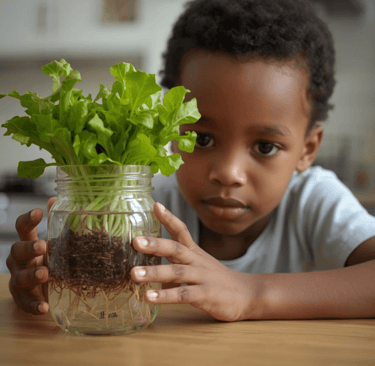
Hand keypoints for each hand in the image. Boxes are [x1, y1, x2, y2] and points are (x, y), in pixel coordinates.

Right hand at [6, 197, 56, 314]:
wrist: (45, 289)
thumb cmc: (50, 260)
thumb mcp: (55, 242)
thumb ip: (55, 223)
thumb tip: (55, 198)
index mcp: (28, 244)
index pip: (23, 229)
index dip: (28, 220)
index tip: (38, 212)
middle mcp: (20, 261)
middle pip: (17, 251)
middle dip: (28, 248)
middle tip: (43, 246)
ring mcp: (19, 280)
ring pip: (18, 277)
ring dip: (31, 275)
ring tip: (45, 274)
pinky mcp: (24, 299)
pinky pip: (26, 303)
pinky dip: (34, 305)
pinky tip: (44, 307)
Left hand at [131, 202, 255, 320]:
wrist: (247, 294)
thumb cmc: (217, 280)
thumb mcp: (198, 266)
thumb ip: (175, 265)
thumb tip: (151, 269)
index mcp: (195, 252)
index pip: (181, 230)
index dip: (169, 218)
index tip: (155, 205)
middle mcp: (197, 261)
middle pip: (176, 248)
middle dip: (155, 244)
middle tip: (134, 241)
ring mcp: (202, 277)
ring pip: (176, 272)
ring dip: (154, 272)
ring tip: (133, 274)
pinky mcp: (205, 295)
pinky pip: (183, 295)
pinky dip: (165, 296)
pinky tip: (149, 297)